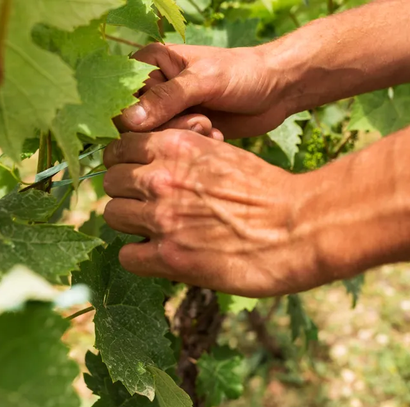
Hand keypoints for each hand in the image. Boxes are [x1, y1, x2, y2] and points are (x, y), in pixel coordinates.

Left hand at [102, 130, 321, 296]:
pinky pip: (127, 256)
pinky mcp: (169, 256)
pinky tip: (163, 256)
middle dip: (126, 193)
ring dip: (132, 224)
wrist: (299, 226)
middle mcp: (161, 178)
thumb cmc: (270, 191)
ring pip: (112, 216)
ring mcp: (161, 218)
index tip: (136, 174)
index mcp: (176, 146)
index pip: (119, 146)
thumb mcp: (224, 154)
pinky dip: (140, 257)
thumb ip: (188, 154)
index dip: (126, 162)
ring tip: (158, 231)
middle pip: (110, 181)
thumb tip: (165, 162)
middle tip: (148, 205)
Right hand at [117, 44, 289, 138]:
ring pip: (154, 139)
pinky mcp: (183, 131)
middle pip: (133, 124)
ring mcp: (168, 112)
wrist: (277, 90)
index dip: (135, 115)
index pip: (119, 96)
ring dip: (183, 137)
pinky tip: (216, 134)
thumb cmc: (243, 73)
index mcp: (149, 64)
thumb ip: (167, 99)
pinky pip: (173, 148)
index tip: (162, 119)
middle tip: (200, 120)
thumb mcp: (204, 80)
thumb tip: (128, 121)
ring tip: (210, 125)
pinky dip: (193, 145)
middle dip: (166, 128)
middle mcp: (152, 88)